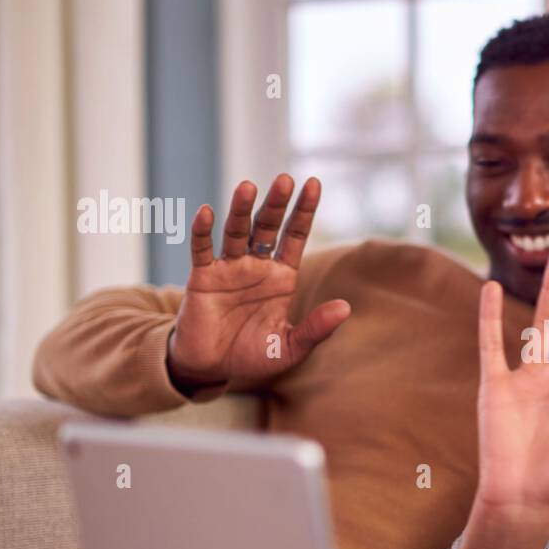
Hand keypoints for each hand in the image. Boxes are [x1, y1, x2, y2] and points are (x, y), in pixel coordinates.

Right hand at [166, 174, 350, 391]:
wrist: (213, 368)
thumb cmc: (253, 356)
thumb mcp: (291, 347)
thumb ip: (316, 328)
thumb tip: (346, 308)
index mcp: (282, 277)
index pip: (295, 236)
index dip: (303, 212)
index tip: (313, 184)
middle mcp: (256, 265)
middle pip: (267, 227)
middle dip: (276, 204)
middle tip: (284, 179)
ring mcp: (229, 268)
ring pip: (237, 232)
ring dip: (242, 210)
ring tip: (248, 187)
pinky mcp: (203, 278)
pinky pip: (202, 250)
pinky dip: (203, 232)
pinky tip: (208, 212)